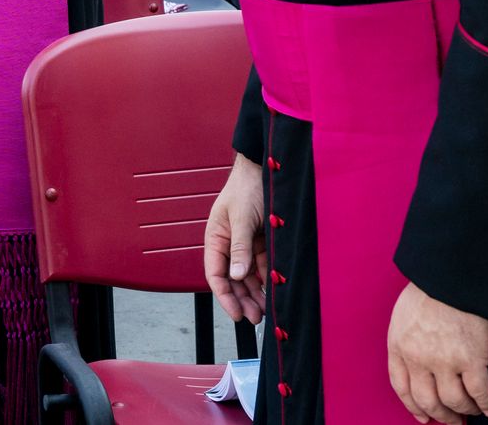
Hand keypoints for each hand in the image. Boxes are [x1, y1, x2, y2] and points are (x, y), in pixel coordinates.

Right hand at [204, 155, 266, 324]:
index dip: (224, 295)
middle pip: (232, 280)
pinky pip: (262, 267)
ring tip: (264, 311)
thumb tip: (236, 276)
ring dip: (254, 294)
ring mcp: (246, 245)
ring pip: (248, 277)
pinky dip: (266, 281)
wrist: (265, 170)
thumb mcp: (241, 219)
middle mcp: (229, 245)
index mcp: (216, 238)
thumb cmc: (247, 189)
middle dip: (241, 299)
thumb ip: (239, 247)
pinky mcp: (262, 243)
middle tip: (254, 317)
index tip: (235, 313)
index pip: (216, 274)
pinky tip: (272, 293)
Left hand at [387, 282, 487, 421]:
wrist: (451, 275)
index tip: (422, 416)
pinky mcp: (472, 359)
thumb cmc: (430, 289)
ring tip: (472, 410)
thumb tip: (418, 363)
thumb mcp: (404, 314)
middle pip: (427, 400)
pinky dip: (486, 404)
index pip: (401, 386)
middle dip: (440, 414)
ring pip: (453, 401)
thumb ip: (407, 340)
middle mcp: (418, 357)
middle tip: (451, 420)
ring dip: (464, 410)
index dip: (413, 406)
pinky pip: (480, 393)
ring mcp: (445, 361)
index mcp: (399, 345)